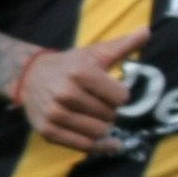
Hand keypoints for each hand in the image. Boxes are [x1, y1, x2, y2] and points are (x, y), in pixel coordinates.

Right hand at [16, 28, 148, 151]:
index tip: (110, 90)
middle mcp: (66, 93)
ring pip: (99, 132)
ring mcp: (55, 113)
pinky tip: (109, 142)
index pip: (121, 97)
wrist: (30, 76)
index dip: (119, 95)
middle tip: (96, 102)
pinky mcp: (48, 131)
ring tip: (93, 115)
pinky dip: (99, 146)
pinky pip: (84, 146)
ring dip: (102, 126)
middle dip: (109, 110)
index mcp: (80, 72)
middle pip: (110, 115)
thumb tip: (147, 30)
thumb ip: (123, 45)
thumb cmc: (70, 65)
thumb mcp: (95, 53)